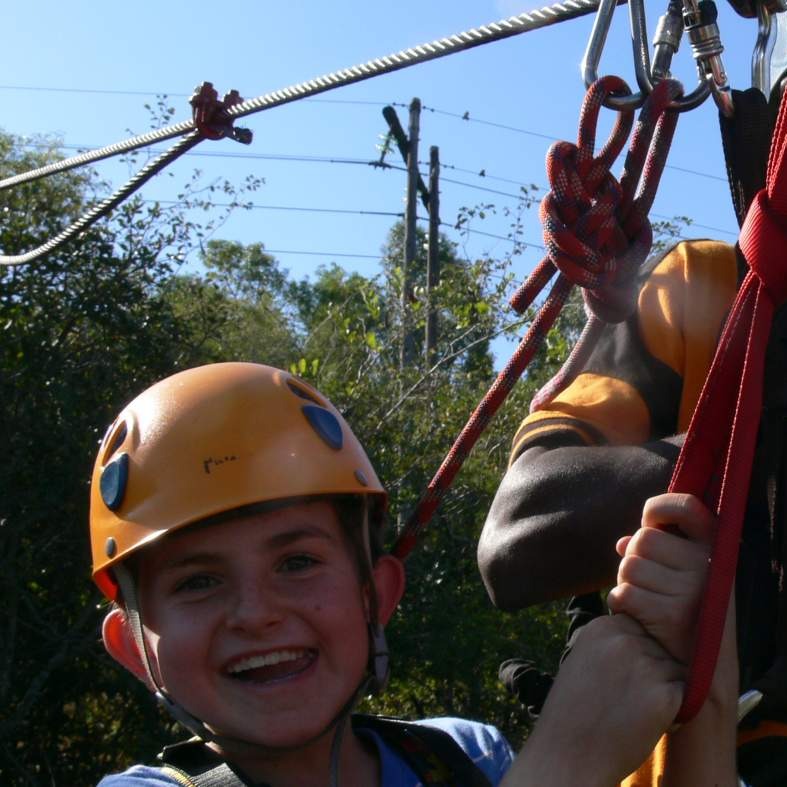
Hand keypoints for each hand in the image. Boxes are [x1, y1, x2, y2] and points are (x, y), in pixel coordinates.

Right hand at [509, 614, 684, 786]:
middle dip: (655, 673)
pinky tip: (650, 725)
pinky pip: (686, 695)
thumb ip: (610, 644)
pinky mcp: (663, 694)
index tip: (621, 679)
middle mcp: (623, 638)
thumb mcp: (583, 660)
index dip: (639, 656)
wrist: (568, 756)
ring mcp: (644, 664)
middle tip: (628, 699)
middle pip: (662, 649)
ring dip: (666, 692)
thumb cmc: (575, 713)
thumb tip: (644, 637)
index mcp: (602, 627)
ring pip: (676, 671)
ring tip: (636, 713)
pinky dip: (676, 713)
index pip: (641, 630)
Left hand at [607, 493, 714, 663]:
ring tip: (648, 602)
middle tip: (649, 584)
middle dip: (634, 561)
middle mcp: (707, 564)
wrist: (702, 668)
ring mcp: (693, 589)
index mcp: (714, 548)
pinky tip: (640, 617)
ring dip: (627, 585)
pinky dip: (621, 605)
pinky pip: (623, 594)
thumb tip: (622, 543)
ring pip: (627, 568)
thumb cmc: (687, 611)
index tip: (653, 522)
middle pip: (641, 540)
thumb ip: (657, 553)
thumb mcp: (681, 576)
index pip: (685, 506)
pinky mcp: (672, 614)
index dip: (660, 508)